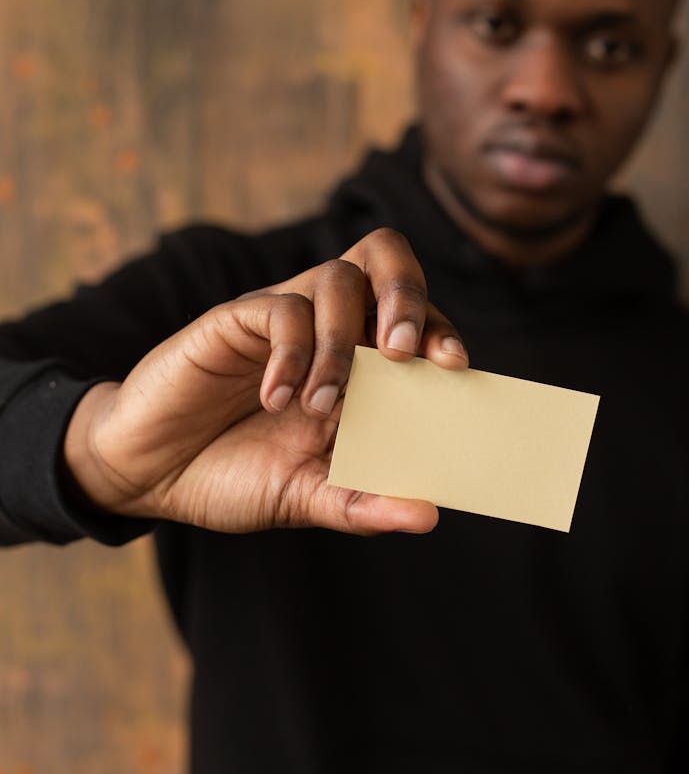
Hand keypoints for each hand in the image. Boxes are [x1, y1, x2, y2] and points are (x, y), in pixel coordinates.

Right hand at [64, 229, 467, 535]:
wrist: (148, 470)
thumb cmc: (232, 475)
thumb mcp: (304, 497)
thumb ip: (362, 503)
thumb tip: (431, 514)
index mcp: (356, 364)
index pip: (415, 320)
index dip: (441, 331)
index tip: (455, 368)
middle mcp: (326, 329)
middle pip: (383, 259)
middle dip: (407, 295)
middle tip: (405, 353)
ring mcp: (281, 320)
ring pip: (335, 278)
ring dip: (339, 343)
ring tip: (322, 406)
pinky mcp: (234, 321)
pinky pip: (277, 308)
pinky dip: (290, 353)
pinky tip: (275, 400)